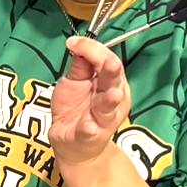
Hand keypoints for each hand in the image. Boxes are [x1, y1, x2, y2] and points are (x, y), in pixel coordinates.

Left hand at [49, 36, 130, 168]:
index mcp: (110, 83)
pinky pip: (91, 132)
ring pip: (108, 108)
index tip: (74, 43)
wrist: (72, 143)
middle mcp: (113, 100)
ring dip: (110, 100)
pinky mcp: (89, 137)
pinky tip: (88, 126)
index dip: (93, 50)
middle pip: (114, 82)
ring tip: (112, 94)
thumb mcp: (75, 82)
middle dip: (112, 72)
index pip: (108, 61)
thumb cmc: (77, 108)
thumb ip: (80, 66)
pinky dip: (89, 129)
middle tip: (110, 63)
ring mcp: (103, 120)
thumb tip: (78, 44)